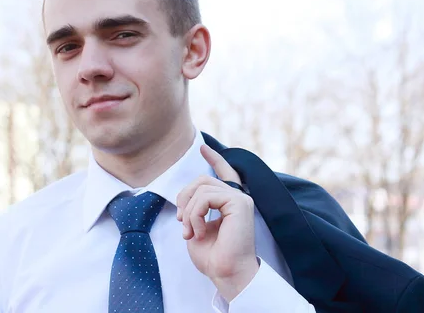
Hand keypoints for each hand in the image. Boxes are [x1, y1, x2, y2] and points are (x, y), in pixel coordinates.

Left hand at [176, 144, 258, 301]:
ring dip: (189, 210)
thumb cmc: (214, 258)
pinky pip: (206, 196)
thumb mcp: (197, 228)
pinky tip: (198, 230)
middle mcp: (237, 198)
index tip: (203, 148)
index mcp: (229, 204)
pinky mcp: (239, 203)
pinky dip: (195, 213)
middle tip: (182, 223)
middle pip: (203, 180)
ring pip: (202, 187)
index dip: (215, 159)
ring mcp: (240, 199)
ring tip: (190, 232)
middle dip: (185, 197)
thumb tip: (187, 197)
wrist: (226, 274)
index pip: (225, 173)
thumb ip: (195, 208)